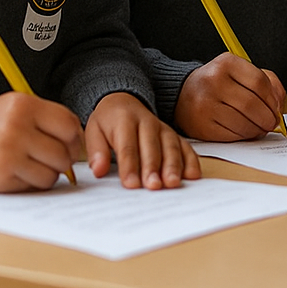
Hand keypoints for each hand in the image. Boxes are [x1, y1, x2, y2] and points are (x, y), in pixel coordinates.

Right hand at [0, 91, 85, 191]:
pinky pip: (34, 185)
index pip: (68, 125)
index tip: (69, 144)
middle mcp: (18, 128)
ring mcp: (9, 153)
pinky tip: (20, 173)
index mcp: (24, 105)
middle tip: (52, 159)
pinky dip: (32, 183)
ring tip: (34, 166)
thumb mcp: (14, 107)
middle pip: (63, 152)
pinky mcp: (1, 176)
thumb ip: (46, 118)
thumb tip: (77, 139)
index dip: (74, 138)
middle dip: (63, 159)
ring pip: (52, 173)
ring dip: (48, 173)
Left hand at [85, 92, 201, 188]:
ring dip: (174, 166)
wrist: (123, 101)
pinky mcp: (174, 135)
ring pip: (171, 146)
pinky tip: (193, 175)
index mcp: (125, 121)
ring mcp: (163, 129)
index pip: (127, 146)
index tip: (130, 184)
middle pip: (152, 147)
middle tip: (154, 186)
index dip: (129, 166)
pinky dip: (191, 161)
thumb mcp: (94, 130)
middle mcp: (147, 123)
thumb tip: (98, 170)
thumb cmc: (108, 121)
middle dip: (153, 167)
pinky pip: (185, 147)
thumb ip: (97, 151)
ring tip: (173, 183)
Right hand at [173, 52, 286, 140]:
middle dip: (268, 118)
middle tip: (271, 122)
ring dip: (258, 129)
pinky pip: (231, 136)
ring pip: (243, 123)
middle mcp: (213, 81)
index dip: (273, 99)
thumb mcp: (240, 72)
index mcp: (226, 63)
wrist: (182, 94)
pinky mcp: (201, 126)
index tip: (276, 108)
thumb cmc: (218, 83)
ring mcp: (205, 105)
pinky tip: (245, 131)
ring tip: (260, 128)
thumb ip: (266, 81)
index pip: (259, 82)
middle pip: (252, 104)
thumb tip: (279, 103)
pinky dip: (243, 136)